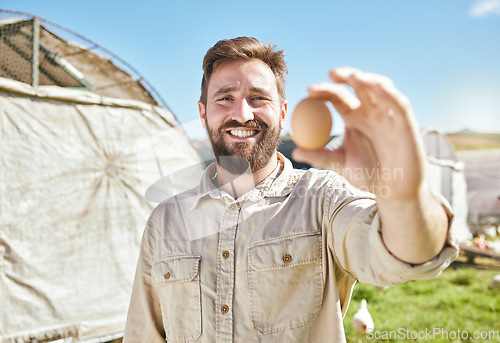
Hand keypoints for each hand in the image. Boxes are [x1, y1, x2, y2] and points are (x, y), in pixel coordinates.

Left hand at [292, 66, 425, 200]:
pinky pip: (398, 103)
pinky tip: (377, 85)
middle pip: (357, 86)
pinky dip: (389, 92)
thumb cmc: (368, 175)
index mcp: (353, 118)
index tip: (309, 91)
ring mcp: (387, 114)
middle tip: (330, 75)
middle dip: (345, 76)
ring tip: (352, 76)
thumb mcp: (340, 164)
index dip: (324, 91)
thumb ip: (320, 156)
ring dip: (366, 79)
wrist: (393, 190)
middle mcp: (370, 111)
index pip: (337, 97)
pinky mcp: (405, 121)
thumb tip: (295, 152)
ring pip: (378, 88)